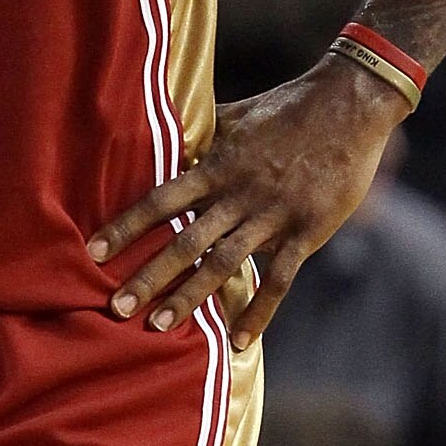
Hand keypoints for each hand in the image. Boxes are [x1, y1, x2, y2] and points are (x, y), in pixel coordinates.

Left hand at [90, 52, 398, 346]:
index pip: (161, 199)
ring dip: (189, 297)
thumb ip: (201, 139)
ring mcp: (273, 214)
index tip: (94, 251)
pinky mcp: (307, 230)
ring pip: (224, 264)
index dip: (126, 226)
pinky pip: (278, 280)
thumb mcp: (236, 117)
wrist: (351, 103)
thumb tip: (163, 142)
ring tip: (158, 326)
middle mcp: (239, 193)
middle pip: (186, 240)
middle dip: (149, 276)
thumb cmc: (288, 106)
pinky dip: (258, 313)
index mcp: (218, 164)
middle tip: (117, 308)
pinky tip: (238, 342)